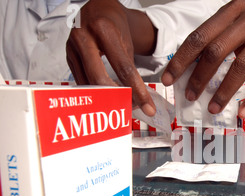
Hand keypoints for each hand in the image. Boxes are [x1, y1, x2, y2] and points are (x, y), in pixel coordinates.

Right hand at [66, 0, 156, 115]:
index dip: (137, 91)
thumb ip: (129, 65)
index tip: (148, 107)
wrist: (96, 8)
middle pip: (100, 79)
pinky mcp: (68, 56)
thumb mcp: (126, 39)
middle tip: (132, 108)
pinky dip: (96, 92)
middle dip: (118, 98)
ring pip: (88, 83)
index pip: (123, 68)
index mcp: (104, 30)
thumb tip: (137, 97)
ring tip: (123, 103)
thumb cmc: (113, 24)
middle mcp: (84, 37)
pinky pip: (81, 81)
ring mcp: (72, 47)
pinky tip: (108, 96)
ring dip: (107, 98)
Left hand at [161, 0, 244, 118]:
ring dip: (225, 90)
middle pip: (216, 49)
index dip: (182, 59)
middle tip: (189, 96)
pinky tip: (243, 110)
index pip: (200, 35)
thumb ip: (221, 42)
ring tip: (213, 107)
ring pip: (242, 64)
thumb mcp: (243, 29)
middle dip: (199, 76)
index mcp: (234, 9)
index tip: (169, 78)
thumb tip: (191, 70)